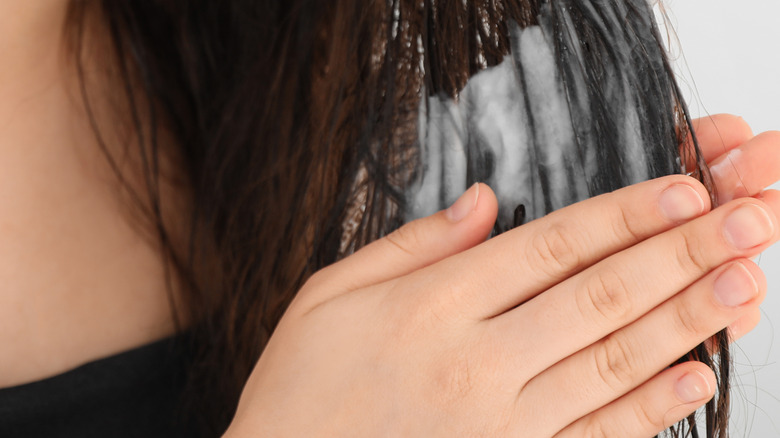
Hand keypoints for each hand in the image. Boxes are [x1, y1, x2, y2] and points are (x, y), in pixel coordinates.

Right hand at [226, 115, 779, 436]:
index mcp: (432, 306)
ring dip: (685, 320)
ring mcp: (499, 424)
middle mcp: (475, 361)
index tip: (681, 190)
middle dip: (681, 253)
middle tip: (747, 220)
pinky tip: (695, 376)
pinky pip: (594, 436)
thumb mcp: (330, 294)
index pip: (549, 247)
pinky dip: (650, 408)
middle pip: (597, 296)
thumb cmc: (299, 390)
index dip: (622, 215)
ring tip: (745, 282)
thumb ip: (412, 245)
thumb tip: (486, 203)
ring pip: (611, 361)